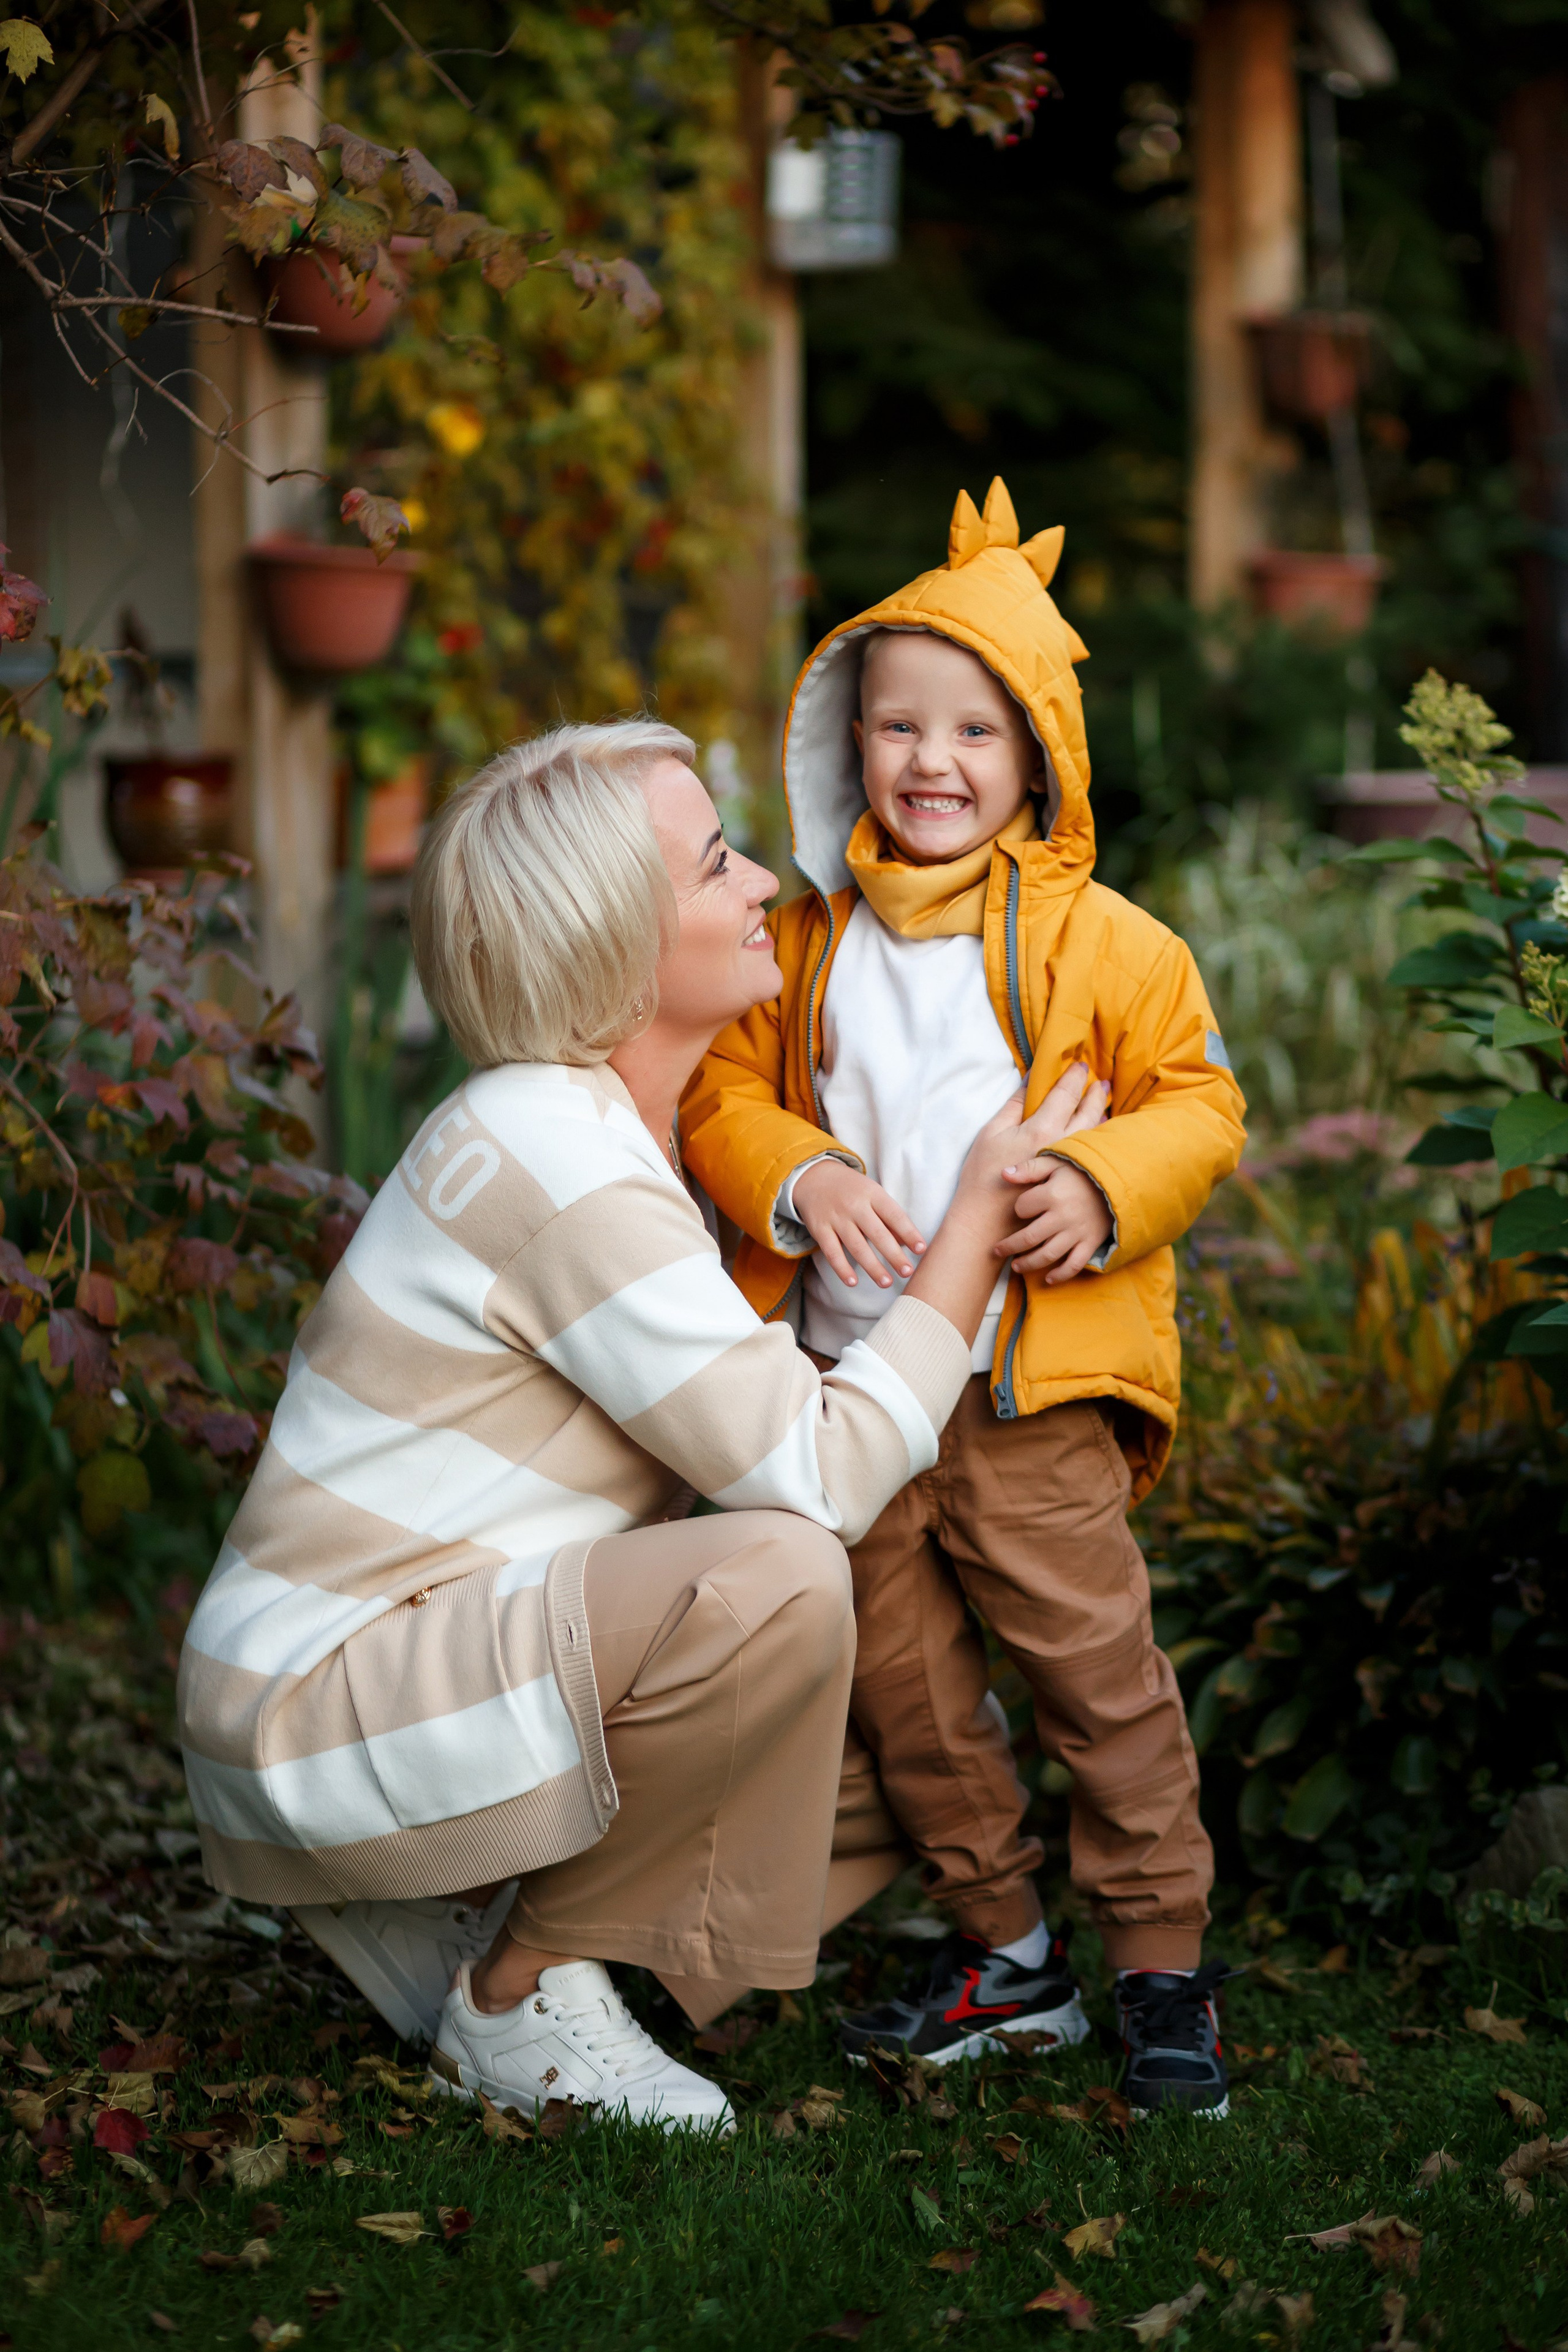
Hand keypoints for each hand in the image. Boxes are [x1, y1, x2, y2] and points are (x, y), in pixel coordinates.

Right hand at [791, 1158, 926, 1288]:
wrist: (814, 1177)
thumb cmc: (852, 1190)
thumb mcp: (873, 1195)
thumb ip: (890, 1218)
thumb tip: (908, 1243)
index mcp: (873, 1194)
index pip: (894, 1215)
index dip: (909, 1233)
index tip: (921, 1249)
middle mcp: (855, 1206)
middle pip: (878, 1234)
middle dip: (894, 1255)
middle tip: (907, 1272)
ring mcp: (836, 1218)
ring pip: (857, 1246)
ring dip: (872, 1267)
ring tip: (886, 1283)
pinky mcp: (820, 1229)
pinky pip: (832, 1252)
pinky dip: (842, 1268)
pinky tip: (853, 1282)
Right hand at [946, 1063, 1108, 1248]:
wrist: (987, 1222)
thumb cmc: (982, 1177)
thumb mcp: (991, 1133)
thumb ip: (1014, 1106)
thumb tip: (1029, 1081)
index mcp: (1042, 1130)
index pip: (1065, 1094)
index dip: (1074, 1077)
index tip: (1081, 1066)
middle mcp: (1063, 1146)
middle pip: (1088, 1113)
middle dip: (1096, 1095)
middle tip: (1102, 1083)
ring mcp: (1071, 1166)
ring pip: (1094, 1134)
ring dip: (1101, 1116)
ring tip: (1104, 1104)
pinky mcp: (1071, 1183)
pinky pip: (1092, 1156)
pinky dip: (1097, 1140)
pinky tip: (1098, 1136)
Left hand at [997, 1158, 1112, 1282]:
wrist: (1117, 1183)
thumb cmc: (1081, 1172)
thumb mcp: (1055, 1163)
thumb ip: (1029, 1168)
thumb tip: (1004, 1174)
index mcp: (1052, 1194)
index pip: (1022, 1208)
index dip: (1018, 1209)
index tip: (1021, 1209)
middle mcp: (1063, 1216)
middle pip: (1029, 1238)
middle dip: (1009, 1246)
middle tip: (997, 1251)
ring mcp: (1077, 1232)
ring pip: (1048, 1255)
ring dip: (1028, 1264)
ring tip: (1015, 1266)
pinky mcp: (1090, 1243)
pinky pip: (1074, 1264)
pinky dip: (1061, 1275)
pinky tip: (1048, 1279)